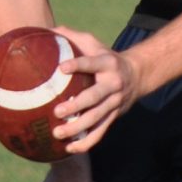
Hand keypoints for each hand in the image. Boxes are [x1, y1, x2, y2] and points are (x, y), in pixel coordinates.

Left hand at [48, 27, 139, 153]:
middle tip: (56, 111)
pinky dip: (86, 142)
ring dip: (77, 128)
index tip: (61, 68)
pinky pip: (100, 133)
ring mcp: (114, 103)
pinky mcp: (113, 117)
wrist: (136, 75)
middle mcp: (112, 84)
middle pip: (95, 97)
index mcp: (107, 63)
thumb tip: (45, 32)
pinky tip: (70, 149)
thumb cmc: (104, 57)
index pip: (92, 63)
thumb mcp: (93, 43)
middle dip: (76, 105)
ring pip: (97, 118)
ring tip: (57, 133)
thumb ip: (72, 37)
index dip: (78, 65)